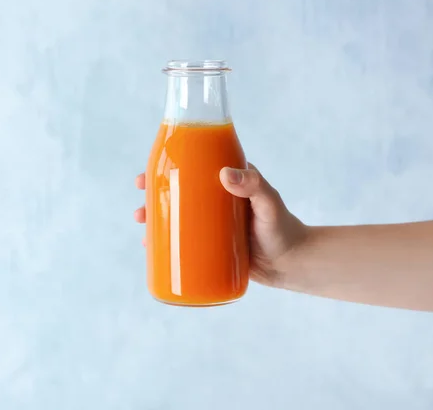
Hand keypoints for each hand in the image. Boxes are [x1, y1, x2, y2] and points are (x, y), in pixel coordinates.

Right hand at [134, 164, 306, 288]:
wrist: (292, 264)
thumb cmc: (283, 229)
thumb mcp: (269, 204)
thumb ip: (254, 186)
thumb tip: (225, 174)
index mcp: (227, 183)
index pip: (193, 169)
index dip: (168, 169)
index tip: (149, 173)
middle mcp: (216, 201)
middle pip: (179, 193)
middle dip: (154, 197)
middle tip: (140, 206)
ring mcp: (213, 225)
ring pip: (179, 217)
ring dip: (156, 219)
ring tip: (142, 227)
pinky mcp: (212, 246)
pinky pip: (185, 241)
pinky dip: (167, 242)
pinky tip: (152, 248)